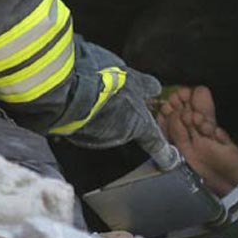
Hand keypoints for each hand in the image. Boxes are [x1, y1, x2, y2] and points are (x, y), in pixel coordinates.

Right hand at [67, 42, 177, 167]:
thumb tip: (155, 88)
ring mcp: (96, 138)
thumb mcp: (132, 77)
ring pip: (106, 124)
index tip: (171, 160)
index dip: (164, 151)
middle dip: (125, 113)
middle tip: (118, 94)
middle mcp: (118, 136)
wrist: (67, 91)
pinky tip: (81, 95)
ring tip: (97, 89)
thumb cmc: (103, 83)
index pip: (155, 141)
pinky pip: (87, 123)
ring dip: (105, 111)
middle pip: (127, 126)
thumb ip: (145, 86)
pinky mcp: (76, 135)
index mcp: (138, 124)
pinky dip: (87, 112)